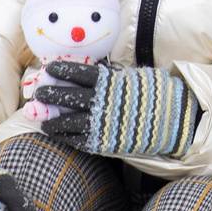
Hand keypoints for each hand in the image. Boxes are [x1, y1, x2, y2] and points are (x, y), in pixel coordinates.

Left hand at [36, 61, 201, 159]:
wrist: (173, 122)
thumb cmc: (154, 96)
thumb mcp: (134, 78)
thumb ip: (112, 75)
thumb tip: (93, 68)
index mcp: (110, 83)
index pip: (79, 73)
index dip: (62, 69)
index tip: (49, 68)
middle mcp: (102, 103)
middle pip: (68, 96)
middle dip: (50, 93)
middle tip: (39, 91)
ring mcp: (101, 124)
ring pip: (67, 121)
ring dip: (52, 119)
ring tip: (42, 118)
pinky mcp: (102, 142)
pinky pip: (76, 139)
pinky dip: (63, 136)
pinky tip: (56, 132)